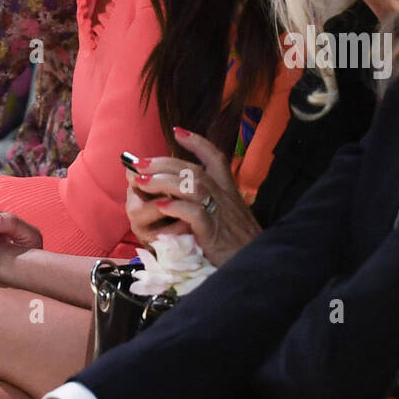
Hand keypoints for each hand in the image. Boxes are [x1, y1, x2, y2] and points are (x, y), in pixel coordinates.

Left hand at [126, 129, 260, 265]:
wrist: (259, 266)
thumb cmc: (241, 247)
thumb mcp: (230, 220)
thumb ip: (212, 206)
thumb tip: (186, 198)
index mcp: (229, 192)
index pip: (215, 158)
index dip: (197, 143)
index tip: (177, 131)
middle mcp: (226, 197)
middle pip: (193, 169)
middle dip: (164, 162)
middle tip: (139, 163)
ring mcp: (220, 213)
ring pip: (193, 185)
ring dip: (163, 180)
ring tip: (140, 181)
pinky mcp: (215, 233)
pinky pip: (195, 213)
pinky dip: (176, 207)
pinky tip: (159, 205)